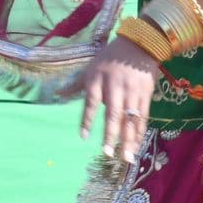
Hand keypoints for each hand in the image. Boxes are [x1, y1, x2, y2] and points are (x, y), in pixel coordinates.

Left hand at [79, 36, 160, 163]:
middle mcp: (115, 87)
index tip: (83, 137)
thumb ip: (76, 85)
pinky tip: (137, 145)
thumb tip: (57, 94)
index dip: (87, 120)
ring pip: (130, 119)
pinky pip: (143, 117)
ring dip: (128, 140)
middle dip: (111, 135)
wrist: (139, 45)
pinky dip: (140, 132)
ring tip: (126, 157)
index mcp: (98, 80)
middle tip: (107, 154)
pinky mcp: (146, 94)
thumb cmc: (110, 58)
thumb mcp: (91, 67)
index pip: (91, 103)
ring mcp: (132, 92)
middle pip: (113, 114)